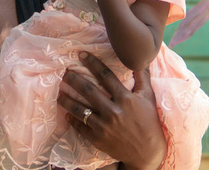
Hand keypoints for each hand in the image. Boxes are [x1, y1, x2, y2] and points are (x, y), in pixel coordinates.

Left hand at [57, 52, 166, 169]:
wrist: (148, 153)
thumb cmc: (149, 122)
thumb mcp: (148, 97)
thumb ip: (143, 76)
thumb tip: (141, 57)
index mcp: (125, 99)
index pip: (106, 76)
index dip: (92, 63)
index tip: (81, 55)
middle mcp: (113, 111)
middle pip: (88, 91)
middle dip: (74, 79)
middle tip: (64, 73)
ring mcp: (104, 126)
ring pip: (79, 109)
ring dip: (67, 100)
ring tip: (59, 92)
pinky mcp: (98, 139)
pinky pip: (80, 127)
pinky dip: (72, 119)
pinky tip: (66, 113)